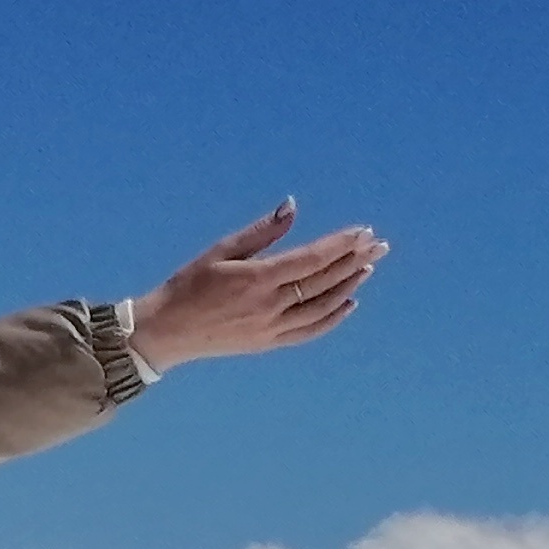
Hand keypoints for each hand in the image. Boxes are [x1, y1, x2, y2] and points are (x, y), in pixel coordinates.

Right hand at [126, 201, 384, 370]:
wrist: (168, 330)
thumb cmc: (190, 284)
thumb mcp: (222, 250)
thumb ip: (262, 231)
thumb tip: (292, 205)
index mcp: (259, 278)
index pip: (313, 258)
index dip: (341, 244)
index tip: (363, 231)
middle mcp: (271, 306)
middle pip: (324, 281)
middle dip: (354, 260)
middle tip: (380, 245)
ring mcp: (273, 328)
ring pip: (322, 306)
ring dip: (348, 286)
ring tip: (368, 267)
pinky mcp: (270, 343)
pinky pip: (310, 331)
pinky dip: (332, 317)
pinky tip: (348, 302)